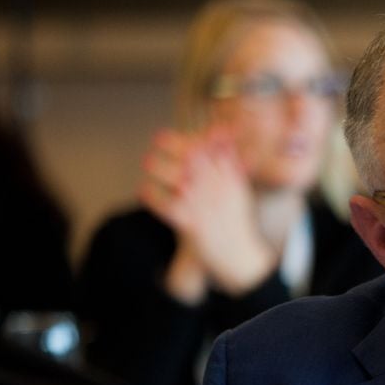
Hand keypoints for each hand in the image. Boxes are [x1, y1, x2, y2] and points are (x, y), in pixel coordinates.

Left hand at [139, 127, 275, 299]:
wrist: (238, 255)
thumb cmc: (233, 219)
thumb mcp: (237, 185)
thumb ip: (228, 157)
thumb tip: (222, 129)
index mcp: (229, 176)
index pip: (208, 146)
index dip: (187, 137)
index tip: (171, 136)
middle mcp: (217, 187)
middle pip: (191, 155)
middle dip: (170, 145)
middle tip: (156, 144)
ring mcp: (202, 204)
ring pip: (174, 176)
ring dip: (157, 167)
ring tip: (150, 164)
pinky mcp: (189, 222)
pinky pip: (163, 203)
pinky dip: (151, 196)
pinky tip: (146, 192)